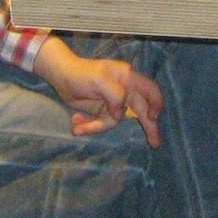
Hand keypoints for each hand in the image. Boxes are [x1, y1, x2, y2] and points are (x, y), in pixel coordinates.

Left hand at [31, 36, 164, 146]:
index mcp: (128, 77)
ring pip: (116, 120)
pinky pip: (103, 122)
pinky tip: (76, 121)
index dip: (155, 103)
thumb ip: (115, 94)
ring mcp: (115, 102)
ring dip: (98, 125)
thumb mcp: (99, 80)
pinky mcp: (104, 110)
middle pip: (141, 109)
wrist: (61, 76)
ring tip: (77, 128)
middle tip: (155, 143)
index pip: (150, 89)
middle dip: (148, 126)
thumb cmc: (82, 74)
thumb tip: (120, 113)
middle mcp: (125, 90)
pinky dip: (90, 125)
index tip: (152, 117)